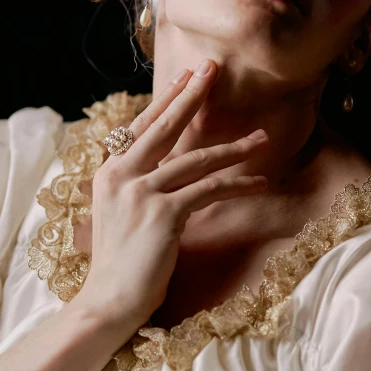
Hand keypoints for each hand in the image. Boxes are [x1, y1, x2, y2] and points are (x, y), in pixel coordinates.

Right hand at [75, 59, 268, 328]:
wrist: (108, 301)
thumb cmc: (118, 264)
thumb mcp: (119, 215)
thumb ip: (136, 187)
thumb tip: (166, 168)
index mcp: (108, 173)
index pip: (141, 128)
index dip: (166, 101)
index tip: (186, 78)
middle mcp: (121, 175)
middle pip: (164, 127)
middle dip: (191, 95)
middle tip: (213, 68)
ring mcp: (141, 192)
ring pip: (195, 160)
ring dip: (233, 148)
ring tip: (262, 137)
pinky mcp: (163, 213)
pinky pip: (208, 190)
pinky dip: (238, 185)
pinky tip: (260, 182)